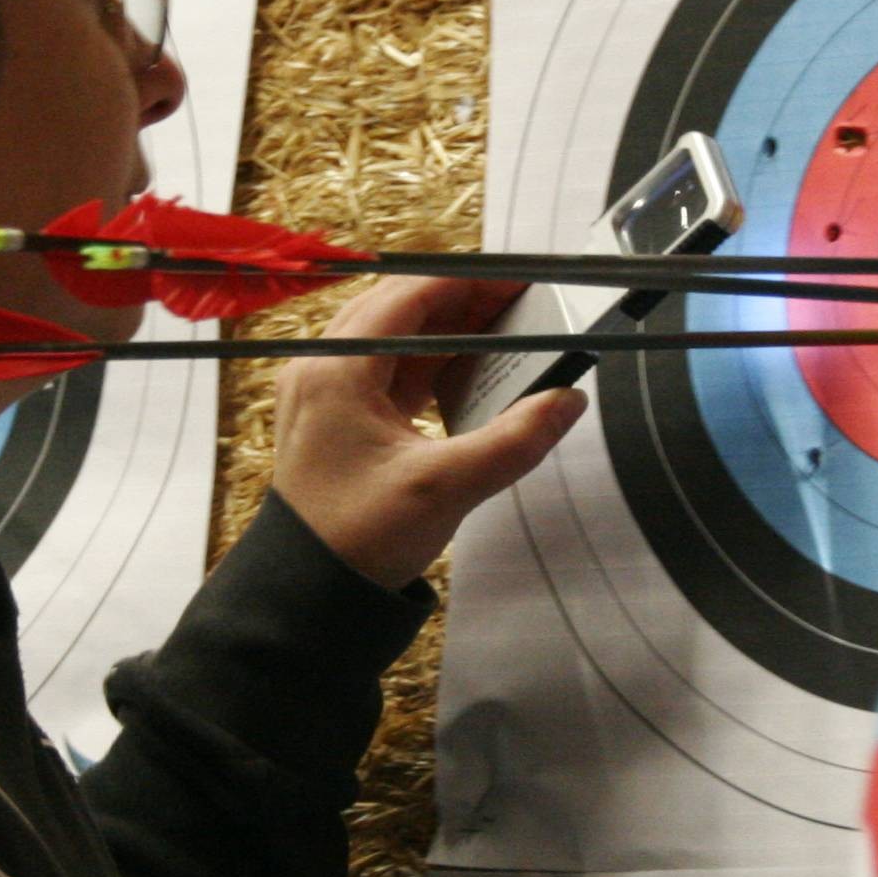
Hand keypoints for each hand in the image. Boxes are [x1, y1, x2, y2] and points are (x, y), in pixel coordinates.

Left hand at [268, 274, 587, 590]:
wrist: (309, 596)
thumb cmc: (357, 539)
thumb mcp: (444, 488)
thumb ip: (514, 440)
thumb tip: (568, 400)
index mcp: (337, 368)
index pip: (409, 295)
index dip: (471, 281)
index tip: (520, 279)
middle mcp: (324, 368)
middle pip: (401, 308)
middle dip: (464, 301)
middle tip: (522, 303)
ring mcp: (327, 392)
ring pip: (395, 337)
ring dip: (449, 331)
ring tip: (506, 332)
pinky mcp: (339, 419)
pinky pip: (390, 370)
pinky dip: (431, 363)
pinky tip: (470, 373)